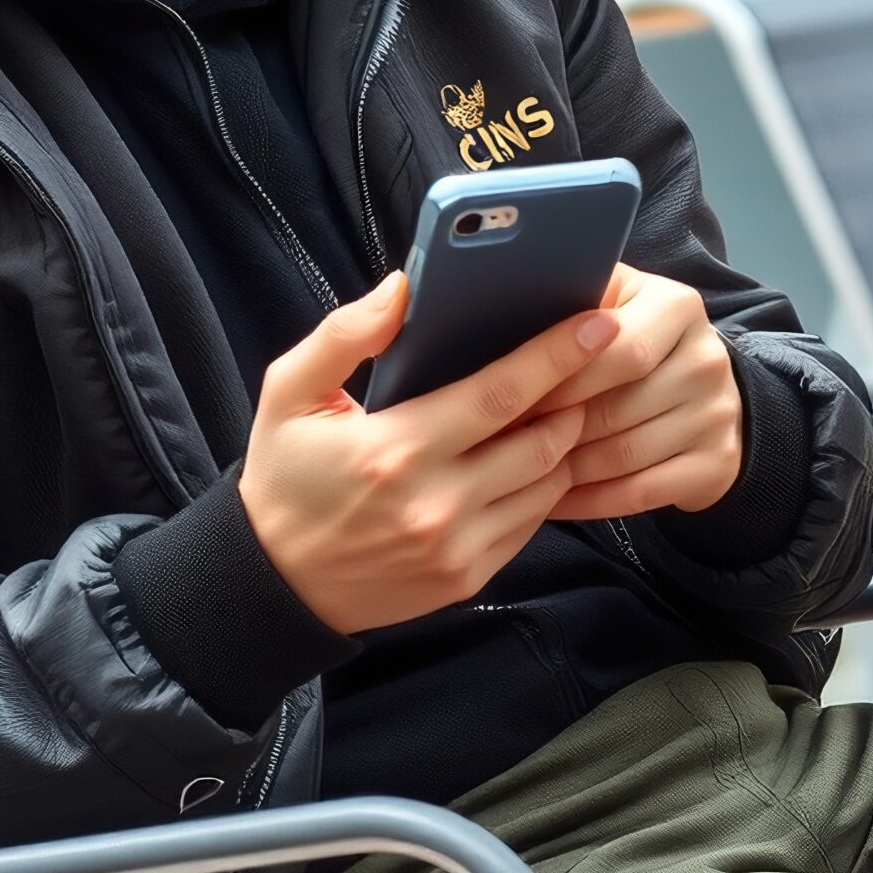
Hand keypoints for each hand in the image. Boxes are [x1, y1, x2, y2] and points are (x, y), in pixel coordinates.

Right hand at [238, 273, 611, 636]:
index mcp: (396, 449)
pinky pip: (531, 525)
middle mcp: (436, 503)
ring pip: (547, 486)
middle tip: (585, 368)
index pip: (501, 393)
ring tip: (561, 410)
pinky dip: (542, 488)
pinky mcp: (468, 578)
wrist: (274, 584)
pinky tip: (530, 462)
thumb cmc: (285, 477)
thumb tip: (402, 288)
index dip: (557, 355)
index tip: (598, 325)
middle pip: (542, 441)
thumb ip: (344, 335)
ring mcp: (457, 548)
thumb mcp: (289, 394)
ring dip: (564, 444)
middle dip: (574, 399)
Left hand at [525, 262, 744, 522]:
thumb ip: (570, 302)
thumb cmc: (629, 340)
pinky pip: (643, 492)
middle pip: (617, 407)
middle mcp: (707, 359)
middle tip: (504, 446)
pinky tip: (555, 503)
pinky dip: (592, 502)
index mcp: (677, 305)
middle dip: (555, 430)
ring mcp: (718, 414)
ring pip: (626, 454)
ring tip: (520, 475)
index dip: (560, 379)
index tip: (510, 401)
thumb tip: (501, 317)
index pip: (617, 350)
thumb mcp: (609, 303)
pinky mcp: (719, 462)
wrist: (699, 388)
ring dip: (567, 471)